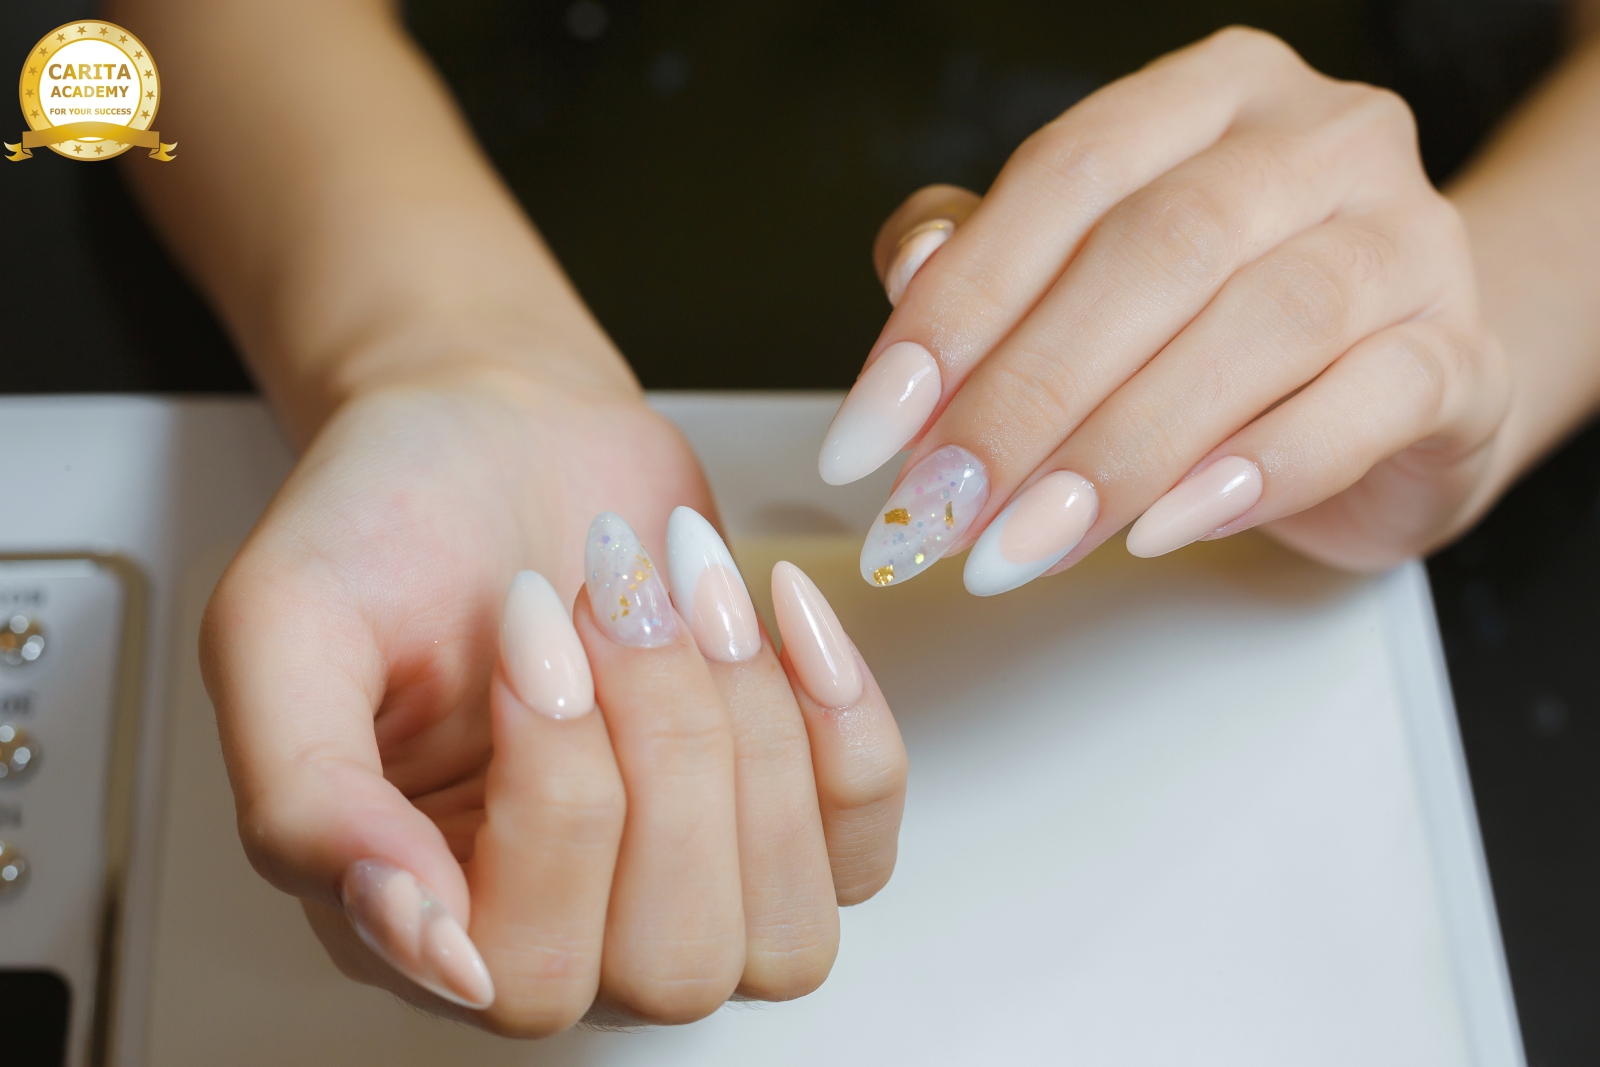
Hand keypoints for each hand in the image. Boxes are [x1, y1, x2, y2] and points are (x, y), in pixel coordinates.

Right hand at [201, 365, 906, 1034]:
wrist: (500, 426)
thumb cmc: (393, 519)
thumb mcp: (285, 628)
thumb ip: (305, 797)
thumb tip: (414, 939)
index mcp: (424, 914)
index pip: (525, 969)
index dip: (555, 797)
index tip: (525, 626)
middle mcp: (564, 928)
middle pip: (673, 957)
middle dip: (664, 743)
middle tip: (605, 595)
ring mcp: (686, 881)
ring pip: (784, 927)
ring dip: (753, 734)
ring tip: (683, 592)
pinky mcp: (783, 812)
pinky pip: (863, 843)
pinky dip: (844, 718)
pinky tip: (776, 607)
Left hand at [820, 27, 1508, 593]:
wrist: (1392, 382)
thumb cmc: (1217, 321)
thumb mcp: (1089, 276)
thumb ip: (993, 260)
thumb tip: (911, 274)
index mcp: (1209, 97)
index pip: (1065, 176)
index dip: (957, 305)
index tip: (872, 431)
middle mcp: (1320, 141)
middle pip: (1158, 249)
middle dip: (1029, 393)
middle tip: (946, 506)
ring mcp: (1408, 240)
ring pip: (1263, 325)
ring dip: (1124, 449)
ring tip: (1028, 539)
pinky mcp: (1459, 355)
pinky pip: (1364, 402)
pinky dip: (1255, 471)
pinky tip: (1164, 527)